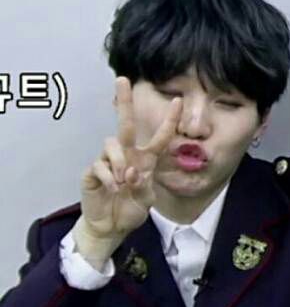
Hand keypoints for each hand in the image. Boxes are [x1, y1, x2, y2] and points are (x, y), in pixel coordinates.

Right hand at [74, 77, 180, 266]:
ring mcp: (108, 161)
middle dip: (125, 101)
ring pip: (112, 144)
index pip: (160, 136)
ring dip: (118, 161)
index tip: (179, 100)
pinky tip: (111, 188)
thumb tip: (131, 172)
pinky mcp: (92, 172)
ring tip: (122, 182)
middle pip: (126, 124)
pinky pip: (98, 165)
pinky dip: (107, 177)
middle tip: (122, 79)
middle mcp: (127, 155)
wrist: (111, 227)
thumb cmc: (131, 209)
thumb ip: (143, 186)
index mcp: (146, 159)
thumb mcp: (146, 201)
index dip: (169, 120)